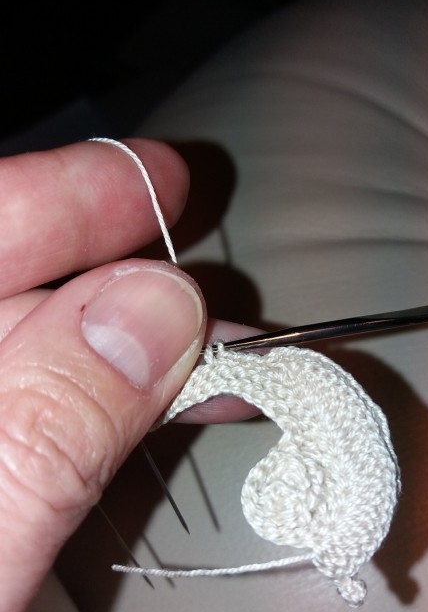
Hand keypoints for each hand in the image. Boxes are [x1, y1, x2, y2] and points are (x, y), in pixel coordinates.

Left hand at [0, 138, 254, 611]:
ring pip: (33, 352)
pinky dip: (108, 397)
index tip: (160, 176)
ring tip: (211, 342)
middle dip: (109, 264)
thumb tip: (155, 308)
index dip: (61, 195)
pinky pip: (42, 412)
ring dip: (127, 339)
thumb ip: (35, 435)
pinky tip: (158, 398)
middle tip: (205, 268)